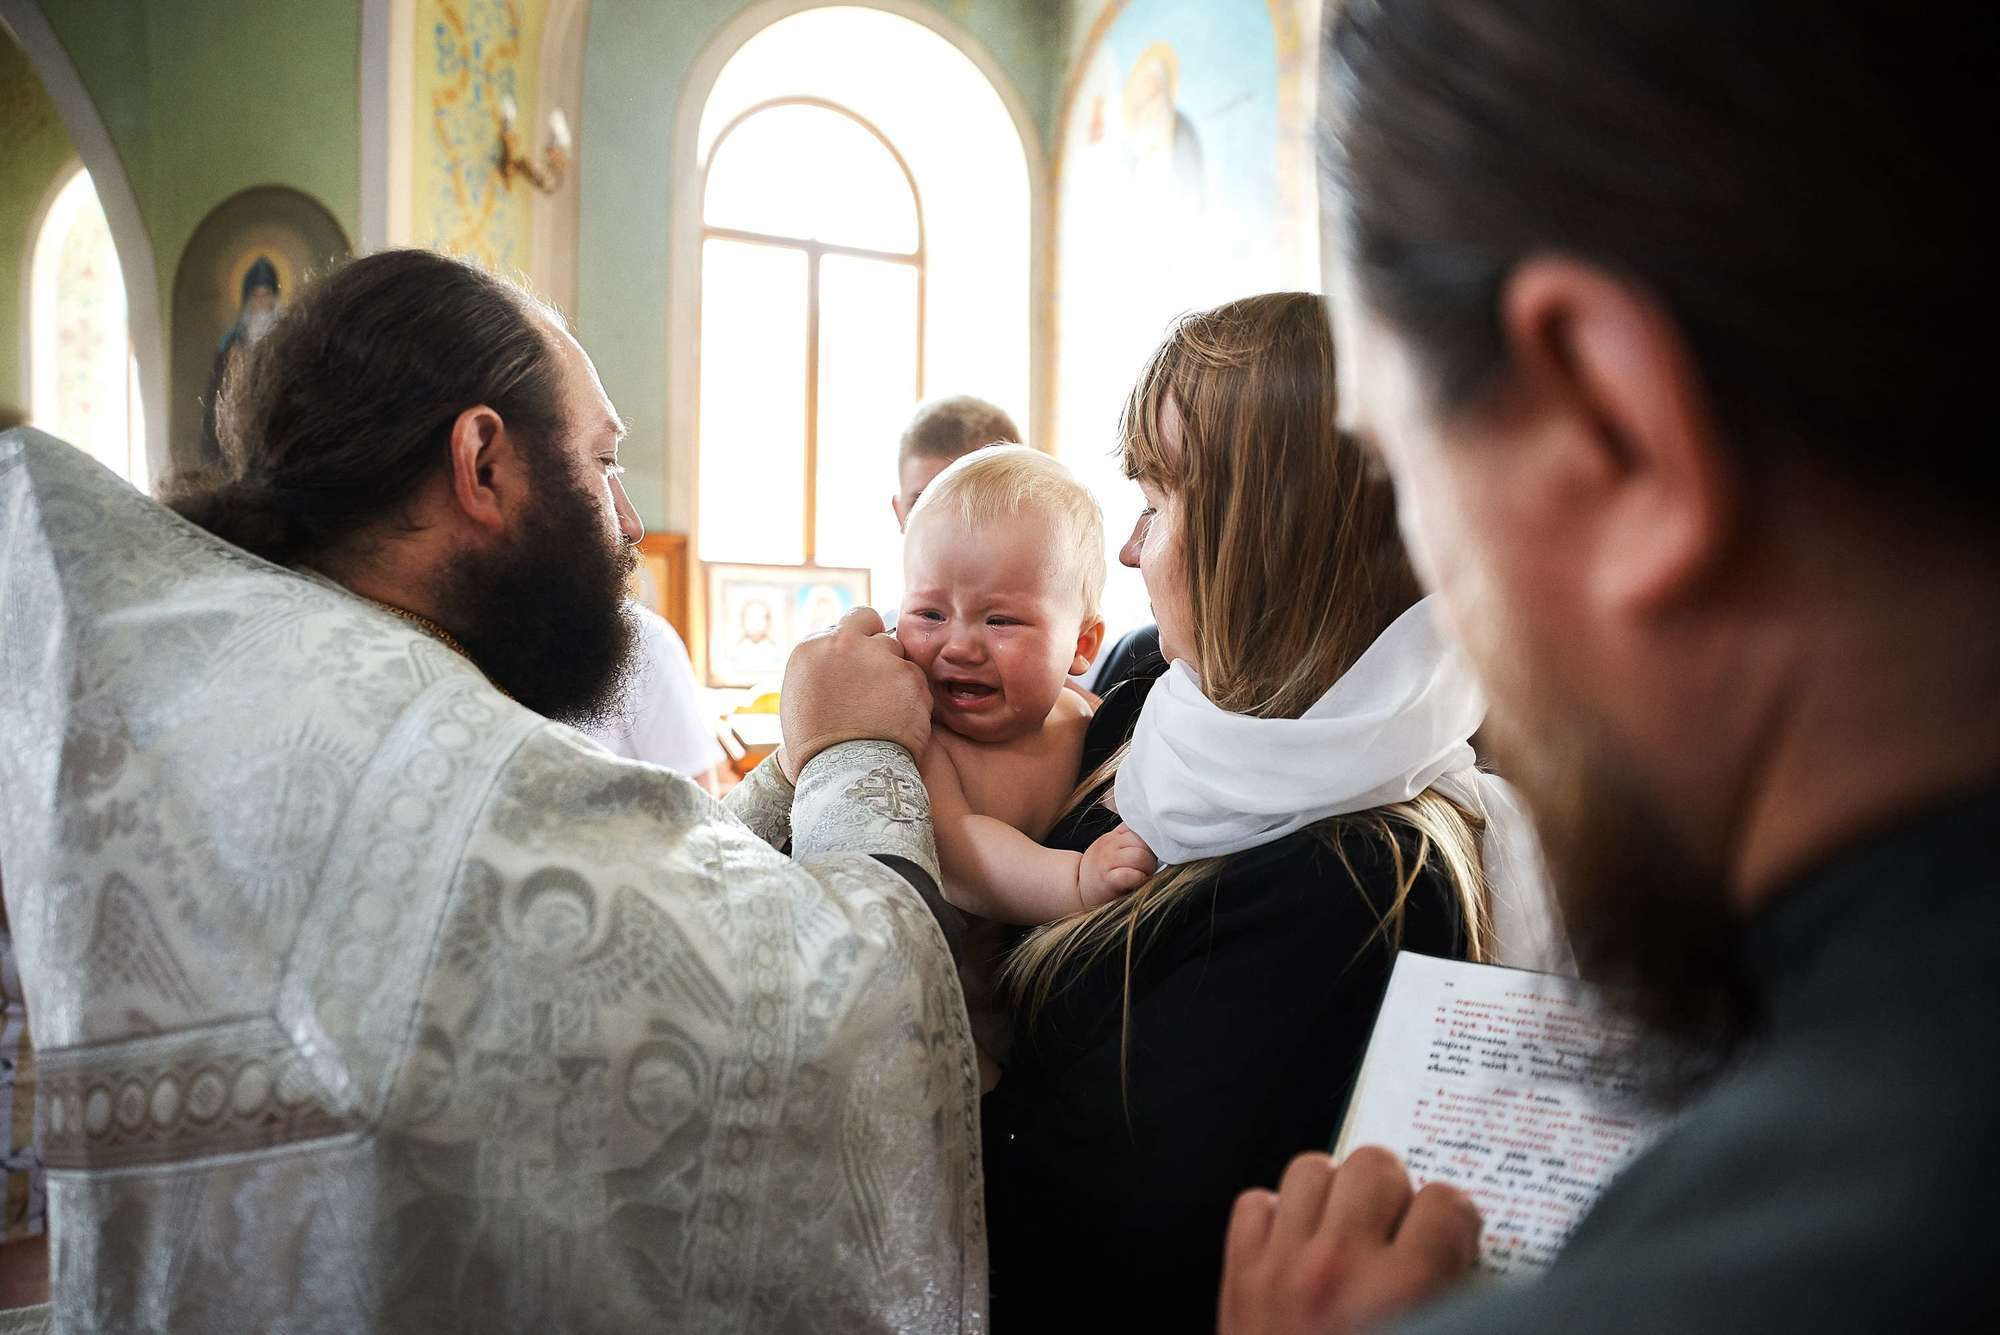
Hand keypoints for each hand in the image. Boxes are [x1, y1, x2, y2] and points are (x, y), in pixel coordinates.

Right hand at [780, 607, 931, 780]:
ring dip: (895, 671)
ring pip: (896, 650)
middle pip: (868, 623)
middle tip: (877, 675)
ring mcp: (880, 656)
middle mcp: (844, 643)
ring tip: (887, 709)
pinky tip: (902, 720)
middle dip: (874, 642)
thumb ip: (820, 671)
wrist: (846, 775)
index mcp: (810, 648)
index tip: (855, 664)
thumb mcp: (798, 702)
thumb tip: (835, 663)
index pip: (839, 627)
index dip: (851, 645)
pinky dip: (913, 695)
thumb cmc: (816, 751)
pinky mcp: (910, 674)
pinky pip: (916, 677)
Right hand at [1076, 822, 1156, 908]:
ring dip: (1148, 868)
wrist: (1077, 886)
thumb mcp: (1113, 846)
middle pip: (1142, 841)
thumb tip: (1158, 834)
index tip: (1155, 847)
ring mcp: (1108, 861)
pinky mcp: (1108, 880)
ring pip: (1138, 856)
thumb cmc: (1102, 868)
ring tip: (1145, 874)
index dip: (1152, 836)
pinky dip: (1139, 879)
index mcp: (1115, 835)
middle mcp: (1110, 844)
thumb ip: (1130, 838)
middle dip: (1153, 854)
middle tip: (1150, 865)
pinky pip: (1130, 875)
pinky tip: (1137, 882)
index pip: (1139, 825)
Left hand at [1218, 1148, 1480, 1334]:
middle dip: (1396, 1193)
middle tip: (1398, 1230)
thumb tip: (1459, 1250)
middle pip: (1376, 1165)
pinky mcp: (1239, 1277)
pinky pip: (1256, 1204)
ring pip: (1312, 1168)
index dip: (1456, 1222)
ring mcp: (1282, 1266)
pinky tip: (1298, 1248)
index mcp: (1403, 1292)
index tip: (1451, 1240)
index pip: (1448, 1203)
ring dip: (1335, 1194)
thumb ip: (1454, 1297)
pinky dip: (1277, 1217)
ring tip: (1348, 1230)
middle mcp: (1341, 1266)